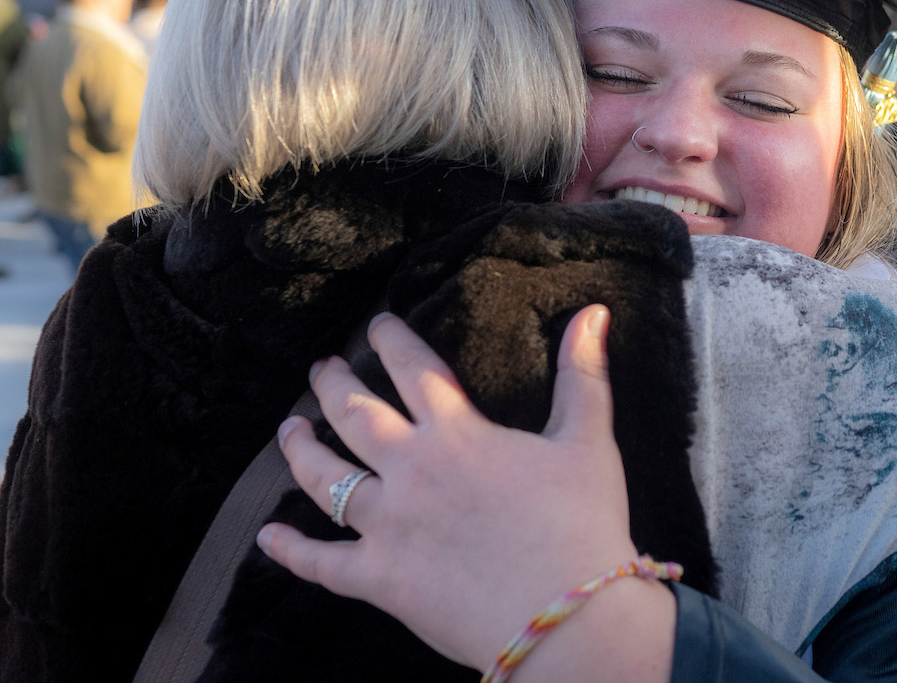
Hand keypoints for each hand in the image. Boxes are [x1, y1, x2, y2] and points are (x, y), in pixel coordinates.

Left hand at [257, 305, 642, 671]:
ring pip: (325, 478)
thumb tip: (594, 313)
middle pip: (355, 414)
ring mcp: (388, 526)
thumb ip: (582, 373)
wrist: (569, 617)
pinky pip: (321, 564)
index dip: (390, 339)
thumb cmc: (583, 525)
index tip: (375, 324)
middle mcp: (412, 470)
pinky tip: (269, 535)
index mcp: (457, 432)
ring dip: (300, 449)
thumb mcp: (589, 439)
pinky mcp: (380, 580)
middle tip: (320, 367)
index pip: (412, 368)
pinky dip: (290, 550)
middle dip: (332, 384)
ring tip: (288, 428)